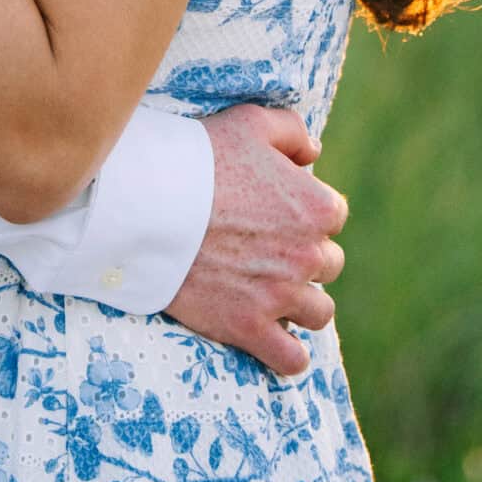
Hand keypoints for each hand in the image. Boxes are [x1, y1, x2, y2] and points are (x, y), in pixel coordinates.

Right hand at [163, 105, 348, 376]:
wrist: (149, 204)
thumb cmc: (199, 158)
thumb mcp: (250, 121)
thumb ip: (292, 131)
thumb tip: (315, 153)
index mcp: (316, 207)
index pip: (333, 216)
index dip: (303, 211)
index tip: (274, 211)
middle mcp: (308, 255)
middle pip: (328, 264)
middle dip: (303, 256)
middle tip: (265, 248)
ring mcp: (280, 296)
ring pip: (318, 313)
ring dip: (301, 303)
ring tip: (271, 291)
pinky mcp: (250, 327)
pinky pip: (292, 359)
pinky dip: (288, 354)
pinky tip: (272, 337)